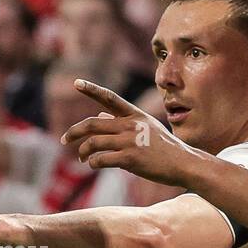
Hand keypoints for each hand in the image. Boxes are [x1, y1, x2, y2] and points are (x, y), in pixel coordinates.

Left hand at [60, 80, 208, 187]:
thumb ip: (122, 123)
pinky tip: (94, 165)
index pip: (109, 98)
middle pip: (92, 124)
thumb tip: (100, 117)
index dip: (91, 89)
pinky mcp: (130, 158)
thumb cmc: (164, 148)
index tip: (76, 82)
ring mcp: (130, 141)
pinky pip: (101, 159)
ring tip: (81, 158)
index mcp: (134, 115)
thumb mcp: (146, 129)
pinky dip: (93, 163)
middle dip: (73, 132)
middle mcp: (130, 125)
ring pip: (93, 143)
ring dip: (83, 151)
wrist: (183, 163)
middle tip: (63, 140)